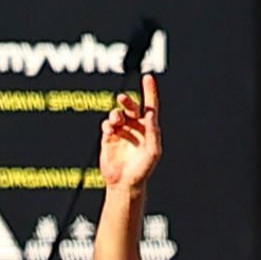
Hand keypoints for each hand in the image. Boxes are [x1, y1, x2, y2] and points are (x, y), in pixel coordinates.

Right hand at [98, 75, 163, 193]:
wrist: (124, 183)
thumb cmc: (143, 169)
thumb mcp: (153, 151)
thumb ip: (153, 132)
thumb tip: (150, 114)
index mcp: (149, 129)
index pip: (150, 106)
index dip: (150, 91)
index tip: (148, 77)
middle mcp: (135, 127)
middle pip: (131, 107)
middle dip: (127, 101)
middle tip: (123, 99)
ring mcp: (122, 131)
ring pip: (117, 114)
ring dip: (117, 114)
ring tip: (117, 120)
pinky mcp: (109, 137)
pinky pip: (107, 124)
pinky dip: (108, 123)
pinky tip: (111, 129)